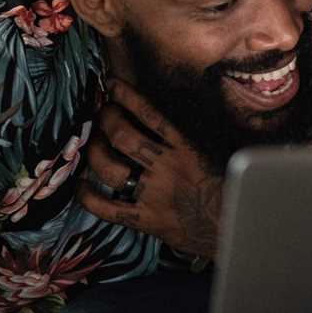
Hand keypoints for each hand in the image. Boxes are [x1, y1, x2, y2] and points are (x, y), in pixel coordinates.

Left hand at [78, 79, 222, 259]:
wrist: (230, 226)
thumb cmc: (224, 188)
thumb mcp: (212, 153)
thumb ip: (189, 137)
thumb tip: (166, 115)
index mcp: (186, 148)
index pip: (151, 115)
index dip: (127, 97)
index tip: (112, 85)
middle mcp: (166, 167)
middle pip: (123, 137)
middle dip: (106, 121)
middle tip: (101, 114)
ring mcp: (152, 194)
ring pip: (110, 167)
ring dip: (94, 151)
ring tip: (91, 143)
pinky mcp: (144, 219)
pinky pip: (107, 208)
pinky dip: (88, 196)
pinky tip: (81, 185)